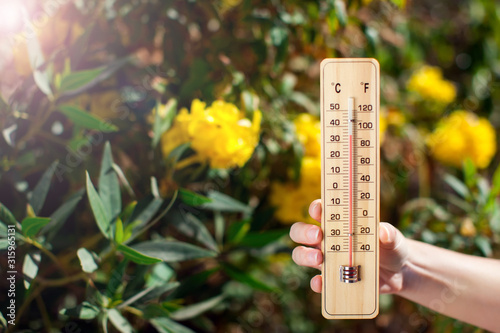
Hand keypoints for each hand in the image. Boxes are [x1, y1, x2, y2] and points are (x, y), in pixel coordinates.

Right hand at [289, 199, 408, 293]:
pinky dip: (317, 283)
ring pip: (301, 254)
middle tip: (317, 235)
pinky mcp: (333, 279)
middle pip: (301, 231)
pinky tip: (322, 283)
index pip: (319, 210)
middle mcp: (327, 239)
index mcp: (338, 222)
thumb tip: (383, 231)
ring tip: (319, 259)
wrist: (398, 273)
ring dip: (304, 255)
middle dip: (304, 232)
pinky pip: (317, 282)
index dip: (315, 208)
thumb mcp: (393, 239)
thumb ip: (389, 234)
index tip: (319, 210)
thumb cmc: (391, 247)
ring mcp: (327, 260)